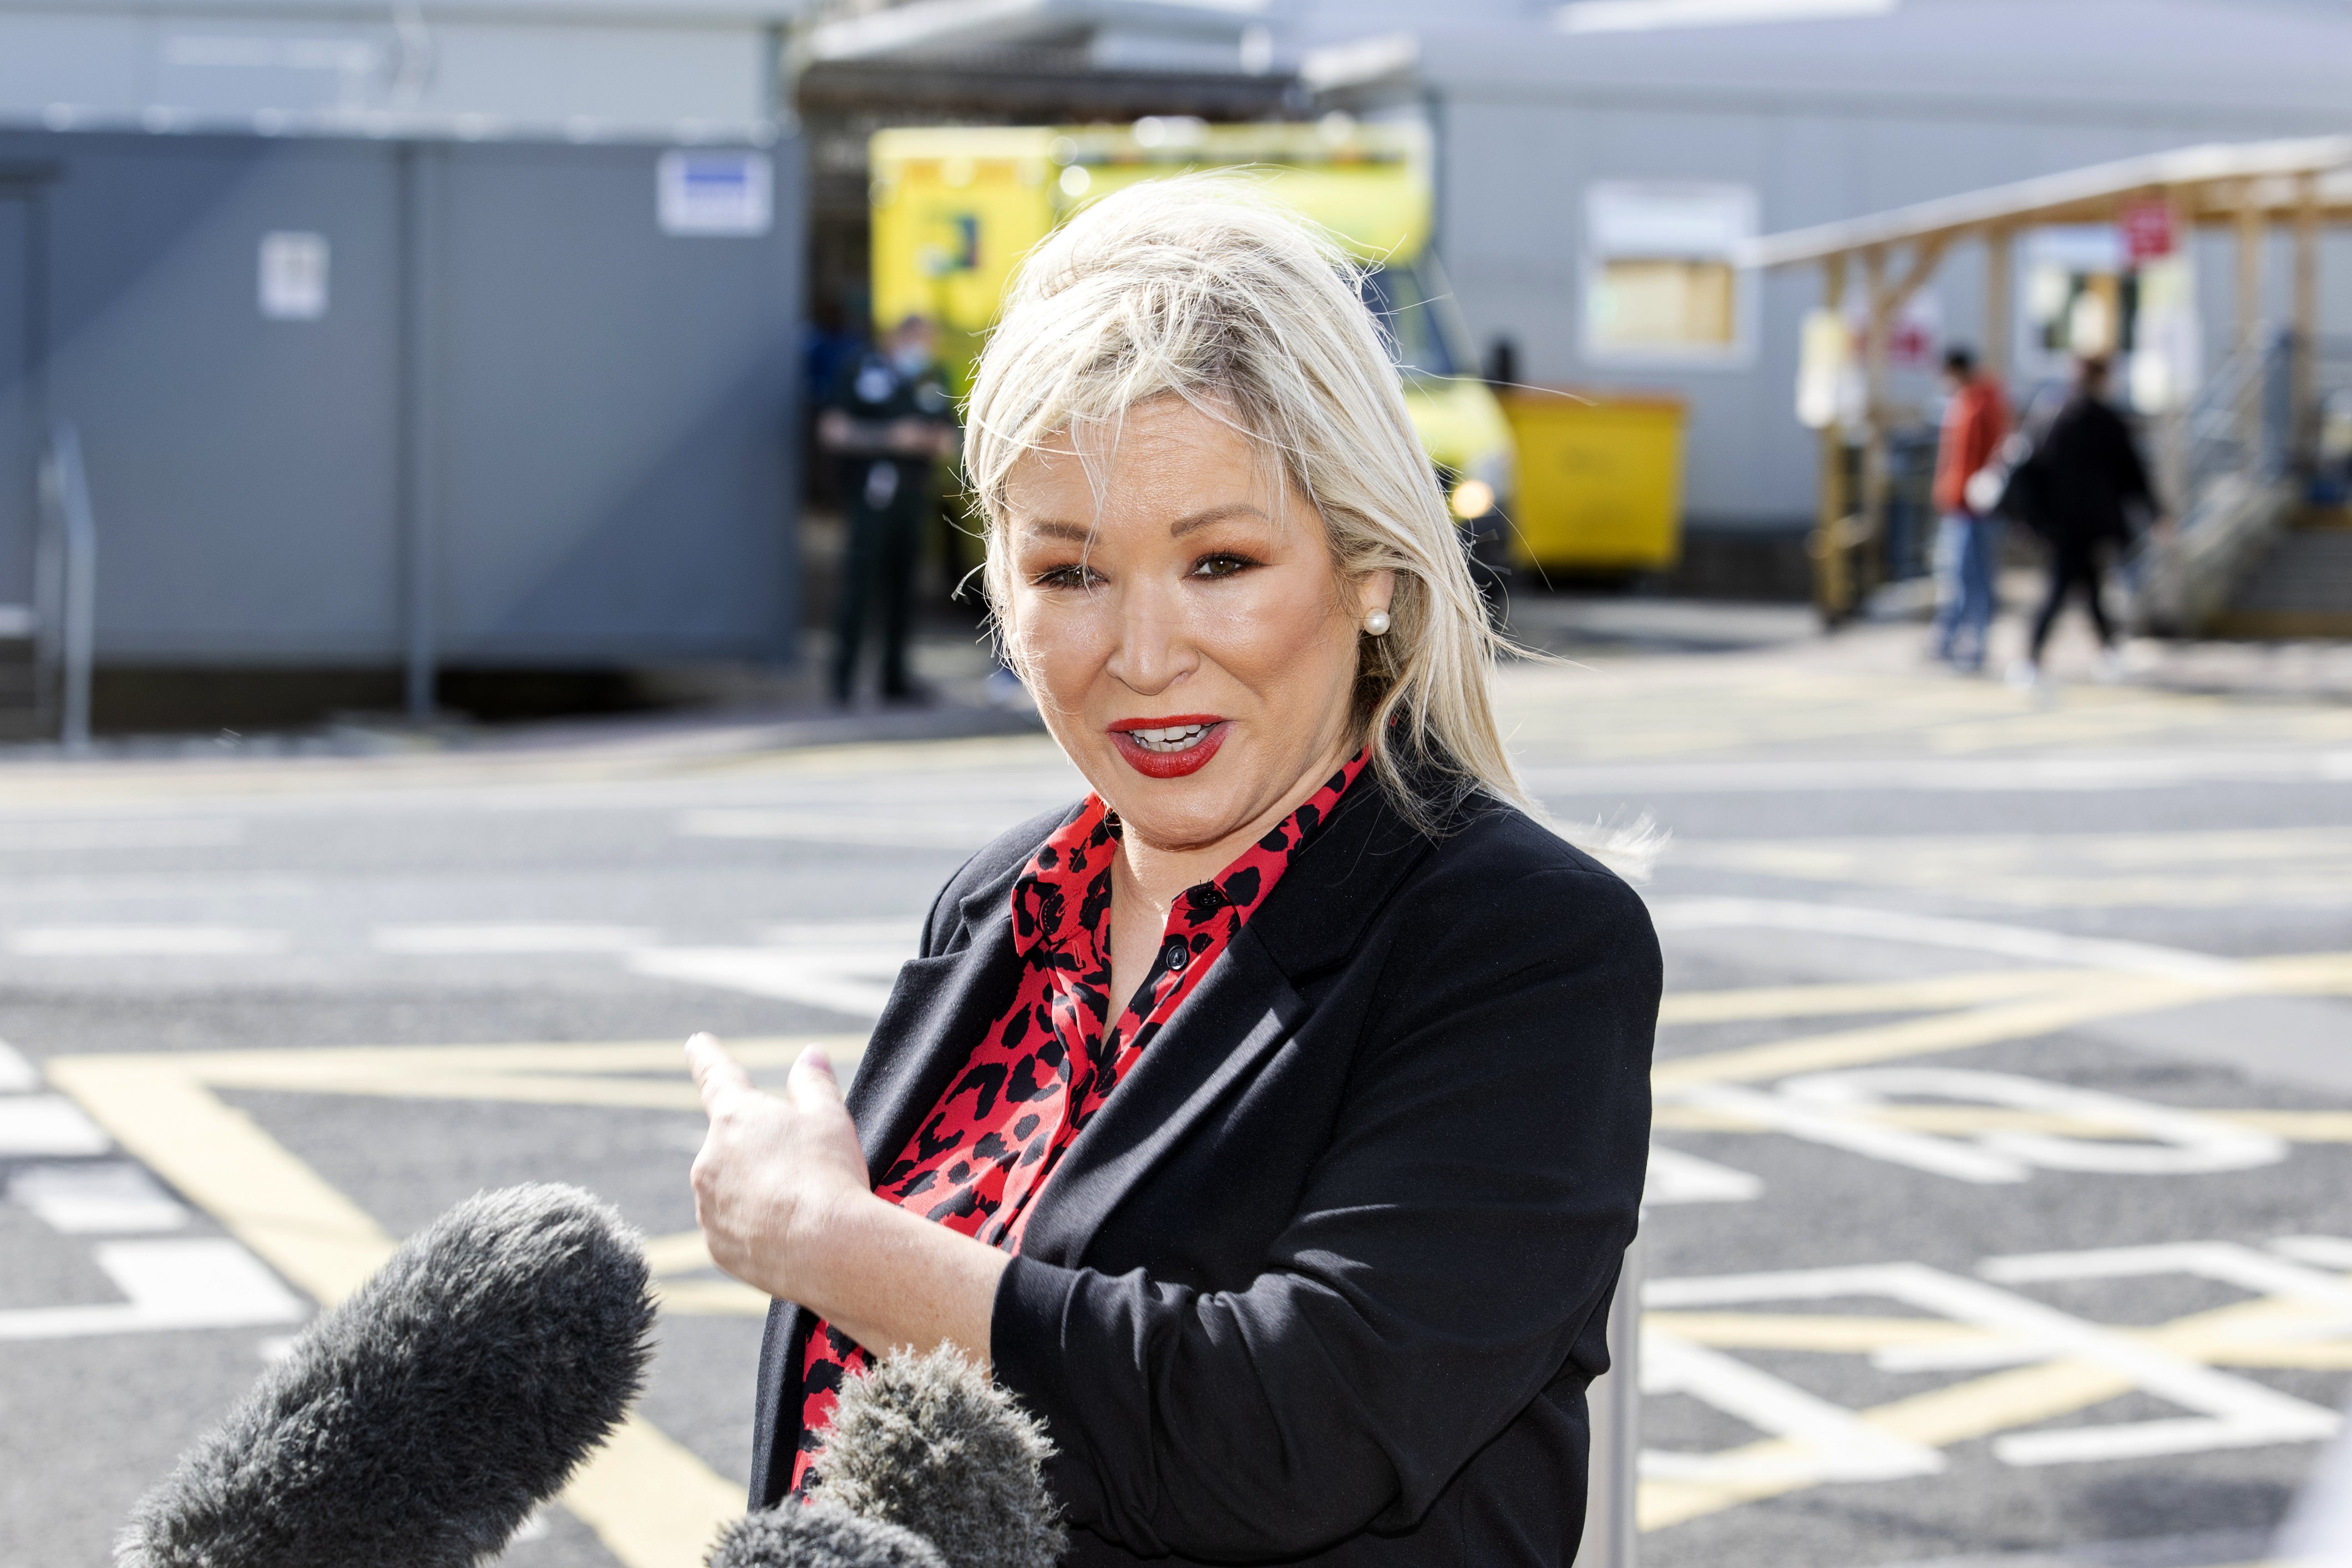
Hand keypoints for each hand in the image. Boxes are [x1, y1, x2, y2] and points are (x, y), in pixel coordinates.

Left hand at [687, 1035, 871, 1301]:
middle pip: (734, 1143)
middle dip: (760, 1150)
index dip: (708, 1057)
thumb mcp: (830, 1117)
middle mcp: (709, 1159)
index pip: (717, 1076)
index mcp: (736, 1117)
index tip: (696, 1043)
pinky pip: (734, 1228)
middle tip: (802, 1165)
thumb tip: (809, 1055)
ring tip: (802, 1204)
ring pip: (732, 1188)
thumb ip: (814, 1083)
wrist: (829, 1249)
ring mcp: (708, 1206)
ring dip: (758, 1189)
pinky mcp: (716, 1246)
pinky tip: (789, 1233)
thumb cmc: (830, 1174)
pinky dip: (755, 1226)